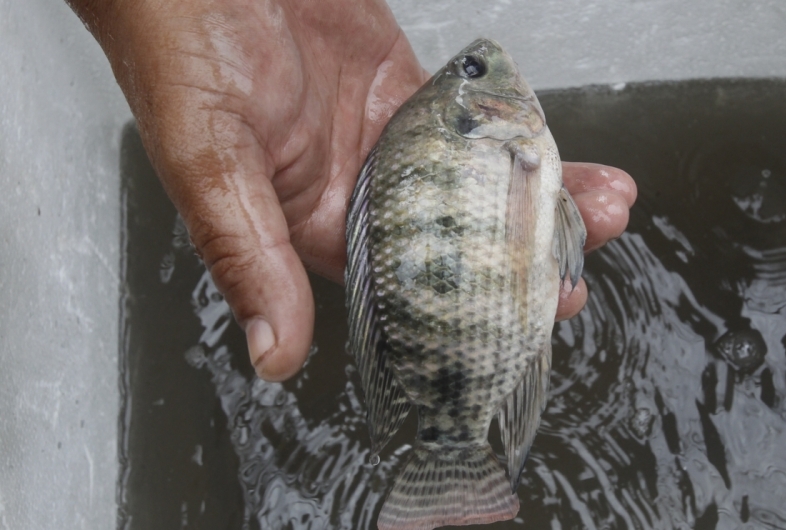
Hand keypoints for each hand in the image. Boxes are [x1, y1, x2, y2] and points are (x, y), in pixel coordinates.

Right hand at [70, 0, 635, 380]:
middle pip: (457, 239)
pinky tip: (561, 151)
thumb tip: (274, 353)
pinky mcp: (408, 87)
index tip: (531, 318)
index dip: (471, 308)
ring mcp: (389, 136)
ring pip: (477, 182)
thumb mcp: (211, 158)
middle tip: (580, 270)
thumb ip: (248, 254)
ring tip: (604, 206)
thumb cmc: (178, 43)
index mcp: (311, 223)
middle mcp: (357, 187)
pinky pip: (475, 121)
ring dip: (539, 195)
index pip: (403, 287)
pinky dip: (519, 133)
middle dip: (525, 256)